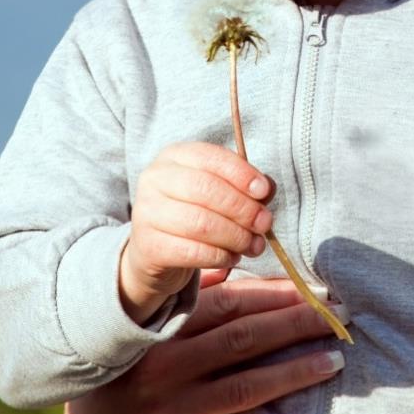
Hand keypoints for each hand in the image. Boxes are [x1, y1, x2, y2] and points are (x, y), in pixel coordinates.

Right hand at [65, 272, 346, 413]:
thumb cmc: (137, 362)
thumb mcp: (154, 322)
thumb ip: (193, 292)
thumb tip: (232, 256)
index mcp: (165, 328)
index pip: (231, 304)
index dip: (278, 295)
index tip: (319, 289)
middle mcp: (167, 365)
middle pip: (244, 339)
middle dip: (296, 326)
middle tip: (339, 318)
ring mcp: (170, 410)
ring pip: (243, 387)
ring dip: (293, 373)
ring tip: (334, 361)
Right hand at [120, 141, 274, 322]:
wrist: (154, 250)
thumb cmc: (193, 211)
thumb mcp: (217, 190)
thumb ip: (243, 186)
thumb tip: (267, 191)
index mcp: (175, 156)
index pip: (211, 157)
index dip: (241, 174)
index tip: (264, 191)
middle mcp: (155, 179)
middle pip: (206, 190)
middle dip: (243, 208)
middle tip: (265, 224)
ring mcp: (146, 212)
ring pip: (201, 223)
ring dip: (236, 236)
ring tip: (254, 245)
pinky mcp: (148, 246)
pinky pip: (192, 252)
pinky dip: (220, 256)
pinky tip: (232, 257)